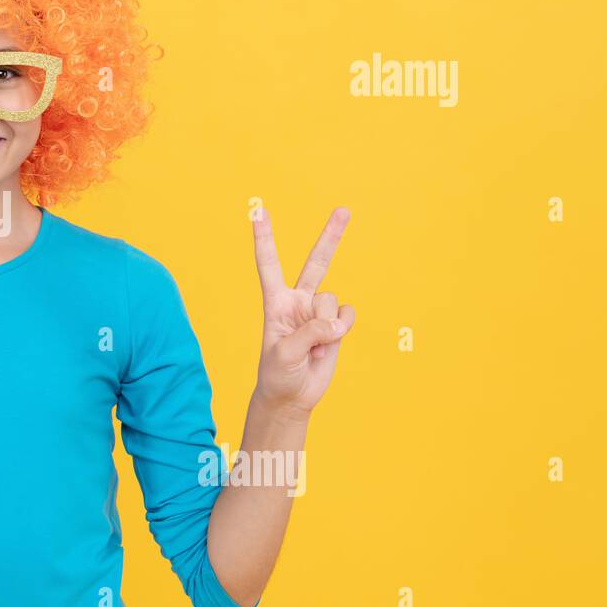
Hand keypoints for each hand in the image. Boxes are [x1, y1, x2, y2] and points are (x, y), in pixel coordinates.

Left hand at [251, 207, 354, 418]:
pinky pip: (348, 314)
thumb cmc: (278, 373)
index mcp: (275, 302)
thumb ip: (310, 333)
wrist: (292, 396)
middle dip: (331, 236)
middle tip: (343, 209)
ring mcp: (319, 312)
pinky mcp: (337, 325)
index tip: (259, 210)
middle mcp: (298, 301)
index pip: (269, 264)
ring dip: (328, 324)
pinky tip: (330, 343)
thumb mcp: (285, 353)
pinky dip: (343, 328)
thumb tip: (338, 323)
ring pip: (332, 301)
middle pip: (317, 262)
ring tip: (315, 345)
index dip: (264, 237)